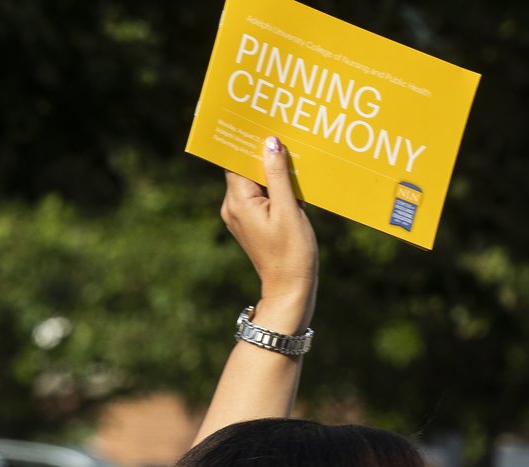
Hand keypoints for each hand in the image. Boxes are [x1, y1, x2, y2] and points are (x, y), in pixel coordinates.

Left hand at [220, 135, 317, 330]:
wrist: (290, 287)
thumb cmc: (291, 252)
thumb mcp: (289, 210)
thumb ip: (278, 175)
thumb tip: (270, 143)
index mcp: (238, 201)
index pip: (235, 160)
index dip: (245, 139)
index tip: (256, 116)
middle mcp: (234, 206)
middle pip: (245, 167)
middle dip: (261, 148)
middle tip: (280, 122)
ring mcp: (243, 214)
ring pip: (256, 179)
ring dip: (272, 165)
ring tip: (291, 143)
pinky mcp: (255, 221)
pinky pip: (263, 193)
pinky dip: (277, 182)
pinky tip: (294, 173)